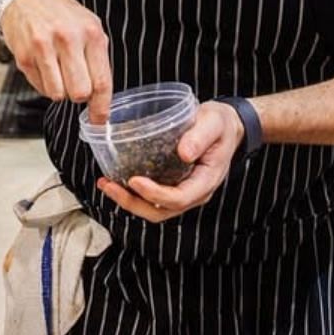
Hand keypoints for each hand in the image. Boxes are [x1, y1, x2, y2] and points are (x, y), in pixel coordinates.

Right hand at [0, 0, 112, 122]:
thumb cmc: (59, 14)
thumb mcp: (89, 26)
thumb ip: (97, 58)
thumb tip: (102, 95)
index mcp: (91, 33)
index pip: (101, 80)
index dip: (102, 106)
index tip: (100, 119)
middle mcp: (68, 39)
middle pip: (80, 92)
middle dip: (79, 95)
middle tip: (76, 84)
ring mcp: (43, 48)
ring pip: (58, 94)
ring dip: (60, 90)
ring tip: (59, 71)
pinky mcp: (24, 57)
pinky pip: (40, 88)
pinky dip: (45, 83)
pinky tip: (44, 64)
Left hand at [96, 101, 244, 222]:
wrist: (227, 127)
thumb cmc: (221, 125)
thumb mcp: (214, 123)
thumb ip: (200, 136)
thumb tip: (184, 152)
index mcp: (206, 181)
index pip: (179, 199)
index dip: (155, 194)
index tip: (135, 180)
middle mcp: (194, 193)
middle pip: (161, 211)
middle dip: (133, 203)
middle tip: (110, 186)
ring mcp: (183, 192)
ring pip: (153, 209)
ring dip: (128, 201)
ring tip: (106, 184)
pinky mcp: (172, 185)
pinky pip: (151, 198)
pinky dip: (132, 193)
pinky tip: (116, 179)